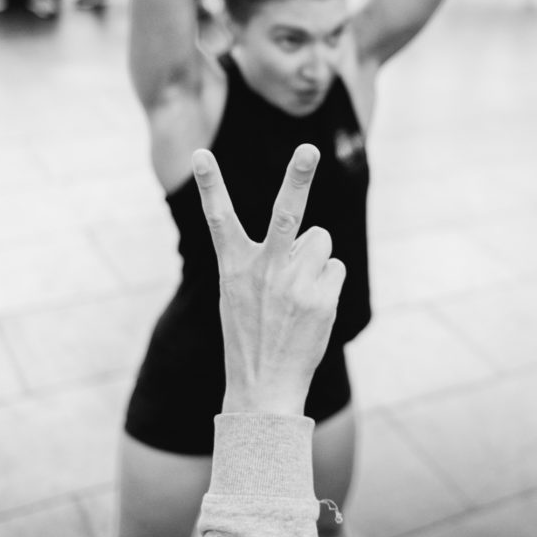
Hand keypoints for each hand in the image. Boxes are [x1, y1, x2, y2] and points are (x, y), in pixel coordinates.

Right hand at [192, 144, 345, 415]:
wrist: (263, 387)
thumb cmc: (249, 335)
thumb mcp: (237, 293)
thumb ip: (266, 259)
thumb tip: (312, 236)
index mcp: (234, 266)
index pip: (219, 218)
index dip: (210, 184)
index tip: (200, 152)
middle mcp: (264, 270)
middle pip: (286, 213)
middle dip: (298, 176)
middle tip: (308, 149)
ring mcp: (295, 284)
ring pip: (320, 241)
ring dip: (316, 259)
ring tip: (299, 294)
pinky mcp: (322, 298)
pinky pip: (336, 268)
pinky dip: (329, 284)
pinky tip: (312, 309)